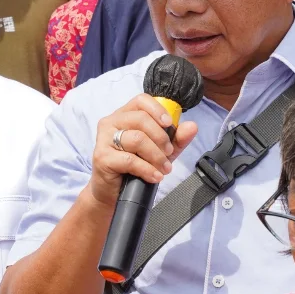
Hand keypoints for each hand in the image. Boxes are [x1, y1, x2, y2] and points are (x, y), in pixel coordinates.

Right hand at [89, 94, 197, 208]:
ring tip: (164, 168)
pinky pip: (129, 159)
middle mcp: (111, 123)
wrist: (113, 192)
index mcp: (124, 115)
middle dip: (160, 137)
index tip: (169, 124)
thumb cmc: (135, 167)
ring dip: (156, 155)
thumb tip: (192, 126)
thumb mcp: (161, 151)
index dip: (157, 110)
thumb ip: (176, 138)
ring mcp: (104, 139)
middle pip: (141, 119)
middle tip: (169, 153)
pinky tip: (155, 176)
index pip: (141, 100)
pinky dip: (147, 169)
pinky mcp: (102, 157)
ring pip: (137, 139)